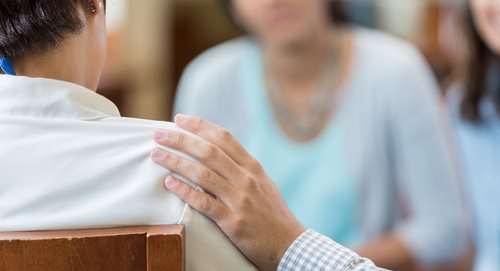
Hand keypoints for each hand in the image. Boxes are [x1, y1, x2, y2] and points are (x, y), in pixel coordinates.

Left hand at [151, 114, 304, 270]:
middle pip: (209, 151)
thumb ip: (242, 169)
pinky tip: (169, 183)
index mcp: (253, 167)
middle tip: (159, 134)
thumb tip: (217, 155)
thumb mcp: (263, 183)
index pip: (224, 138)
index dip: (200, 126)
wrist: (290, 244)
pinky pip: (203, 203)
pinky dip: (184, 191)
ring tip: (156, 155)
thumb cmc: (272, 213)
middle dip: (181, 139)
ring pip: (203, 174)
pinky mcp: (233, 221)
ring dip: (176, 162)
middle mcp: (246, 179)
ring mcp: (240, 199)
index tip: (180, 119)